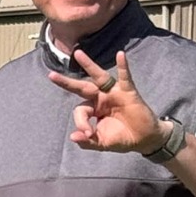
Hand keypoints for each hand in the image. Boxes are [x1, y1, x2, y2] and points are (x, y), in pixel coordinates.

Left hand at [49, 50, 165, 154]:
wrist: (144, 140)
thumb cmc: (122, 138)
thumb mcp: (102, 143)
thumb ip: (87, 141)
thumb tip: (73, 136)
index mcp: (93, 109)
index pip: (80, 111)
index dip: (81, 122)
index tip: (87, 133)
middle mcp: (100, 98)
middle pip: (81, 88)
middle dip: (66, 83)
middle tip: (51, 76)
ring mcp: (114, 93)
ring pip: (99, 77)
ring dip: (89, 65)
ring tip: (77, 53)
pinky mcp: (128, 92)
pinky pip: (125, 77)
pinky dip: (123, 66)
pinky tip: (120, 55)